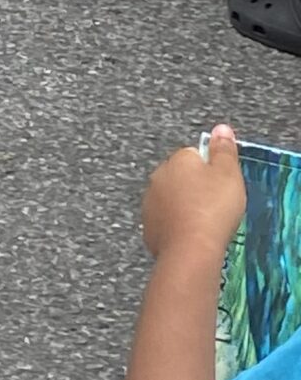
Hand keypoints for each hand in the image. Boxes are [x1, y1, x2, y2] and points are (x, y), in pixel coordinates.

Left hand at [142, 125, 245, 262]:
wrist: (191, 251)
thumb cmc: (212, 210)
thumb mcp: (229, 175)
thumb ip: (224, 150)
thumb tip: (221, 128)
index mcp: (177, 160)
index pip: (194, 155)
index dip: (211, 170)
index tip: (222, 185)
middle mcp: (158, 177)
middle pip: (182, 177)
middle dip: (197, 189)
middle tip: (217, 206)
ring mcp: (151, 203)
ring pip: (172, 200)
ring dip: (186, 208)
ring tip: (206, 224)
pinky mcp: (150, 228)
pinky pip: (167, 222)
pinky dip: (178, 227)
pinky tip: (193, 237)